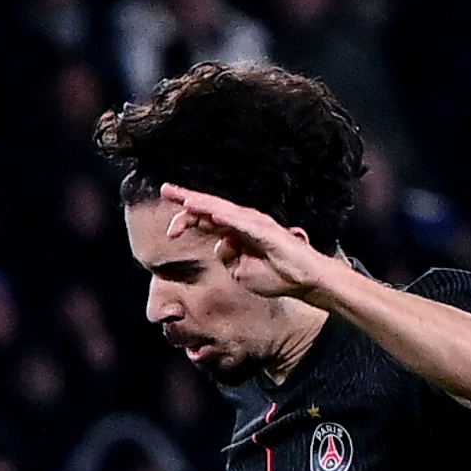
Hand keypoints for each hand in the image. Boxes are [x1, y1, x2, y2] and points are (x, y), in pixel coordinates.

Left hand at [158, 186, 337, 303]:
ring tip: (185, 199)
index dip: (186, 220)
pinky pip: (244, 223)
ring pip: (225, 210)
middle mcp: (244, 222)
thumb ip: (228, 258)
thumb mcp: (240, 272)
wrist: (304, 281)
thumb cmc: (276, 275)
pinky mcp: (268, 231)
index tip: (170, 233)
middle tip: (166, 190)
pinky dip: (228, 217)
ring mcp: (256, 224)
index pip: (206, 218)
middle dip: (188, 198)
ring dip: (205, 204)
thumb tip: (221, 246)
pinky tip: (214, 213)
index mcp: (236, 231)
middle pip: (211, 207)